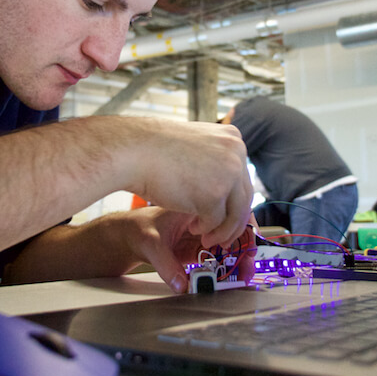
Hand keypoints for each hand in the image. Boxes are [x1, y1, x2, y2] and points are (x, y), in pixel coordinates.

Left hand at [122, 208, 256, 293]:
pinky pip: (220, 254)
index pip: (229, 211)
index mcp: (197, 206)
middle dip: (246, 248)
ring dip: (239, 258)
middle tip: (247, 269)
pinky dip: (227, 265)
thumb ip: (167, 265)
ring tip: (242, 277)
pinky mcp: (200, 246)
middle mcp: (205, 217)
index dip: (242, 229)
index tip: (245, 249)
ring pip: (231, 242)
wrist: (129, 235)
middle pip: (236, 227)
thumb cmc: (139, 229)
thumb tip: (182, 285)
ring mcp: (204, 231)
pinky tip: (230, 277)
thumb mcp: (151, 245)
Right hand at [124, 119, 252, 248]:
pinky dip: (204, 229)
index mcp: (233, 139)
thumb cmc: (156, 149)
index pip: (242, 178)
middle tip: (222, 236)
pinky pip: (215, 222)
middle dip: (233, 222)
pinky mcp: (213, 196)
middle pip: (243, 197)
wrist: (133, 151)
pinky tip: (191, 227)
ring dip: (221, 230)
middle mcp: (236, 155)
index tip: (228, 216)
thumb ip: (215, 160)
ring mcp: (227, 176)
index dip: (235, 201)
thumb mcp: (196, 145)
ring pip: (234, 214)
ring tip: (206, 237)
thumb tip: (229, 185)